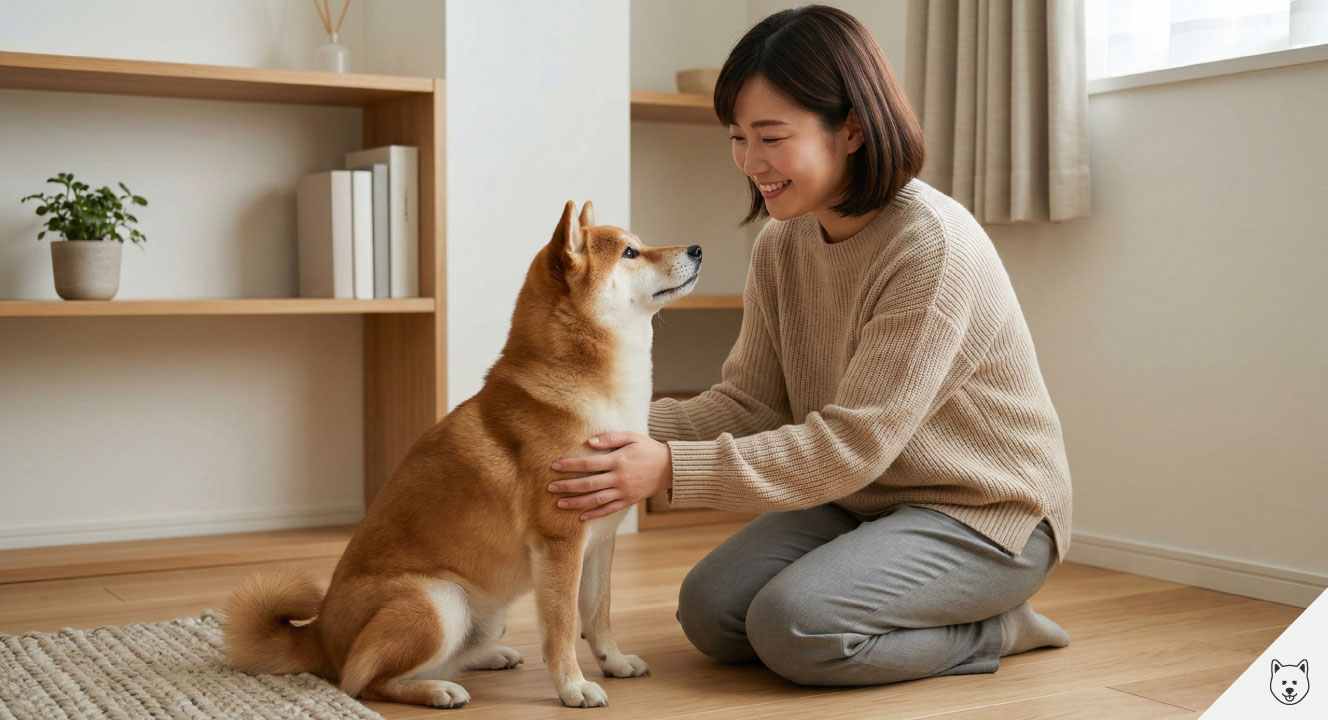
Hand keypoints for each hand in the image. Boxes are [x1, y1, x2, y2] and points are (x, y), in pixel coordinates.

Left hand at [548, 432, 672, 520]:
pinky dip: (595, 514)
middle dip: (567, 486)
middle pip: (588, 484)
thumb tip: (589, 442)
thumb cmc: (648, 449)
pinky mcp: (628, 501)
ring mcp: (623, 491)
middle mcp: (619, 478)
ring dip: (576, 503)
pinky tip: (581, 517)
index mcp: (618, 460)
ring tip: (560, 504)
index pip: (588, 464)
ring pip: (596, 500)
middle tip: (550, 488)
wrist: (669, 467)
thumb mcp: (631, 437)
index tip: (554, 466)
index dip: (570, 465)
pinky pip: (609, 510)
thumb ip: (610, 438)